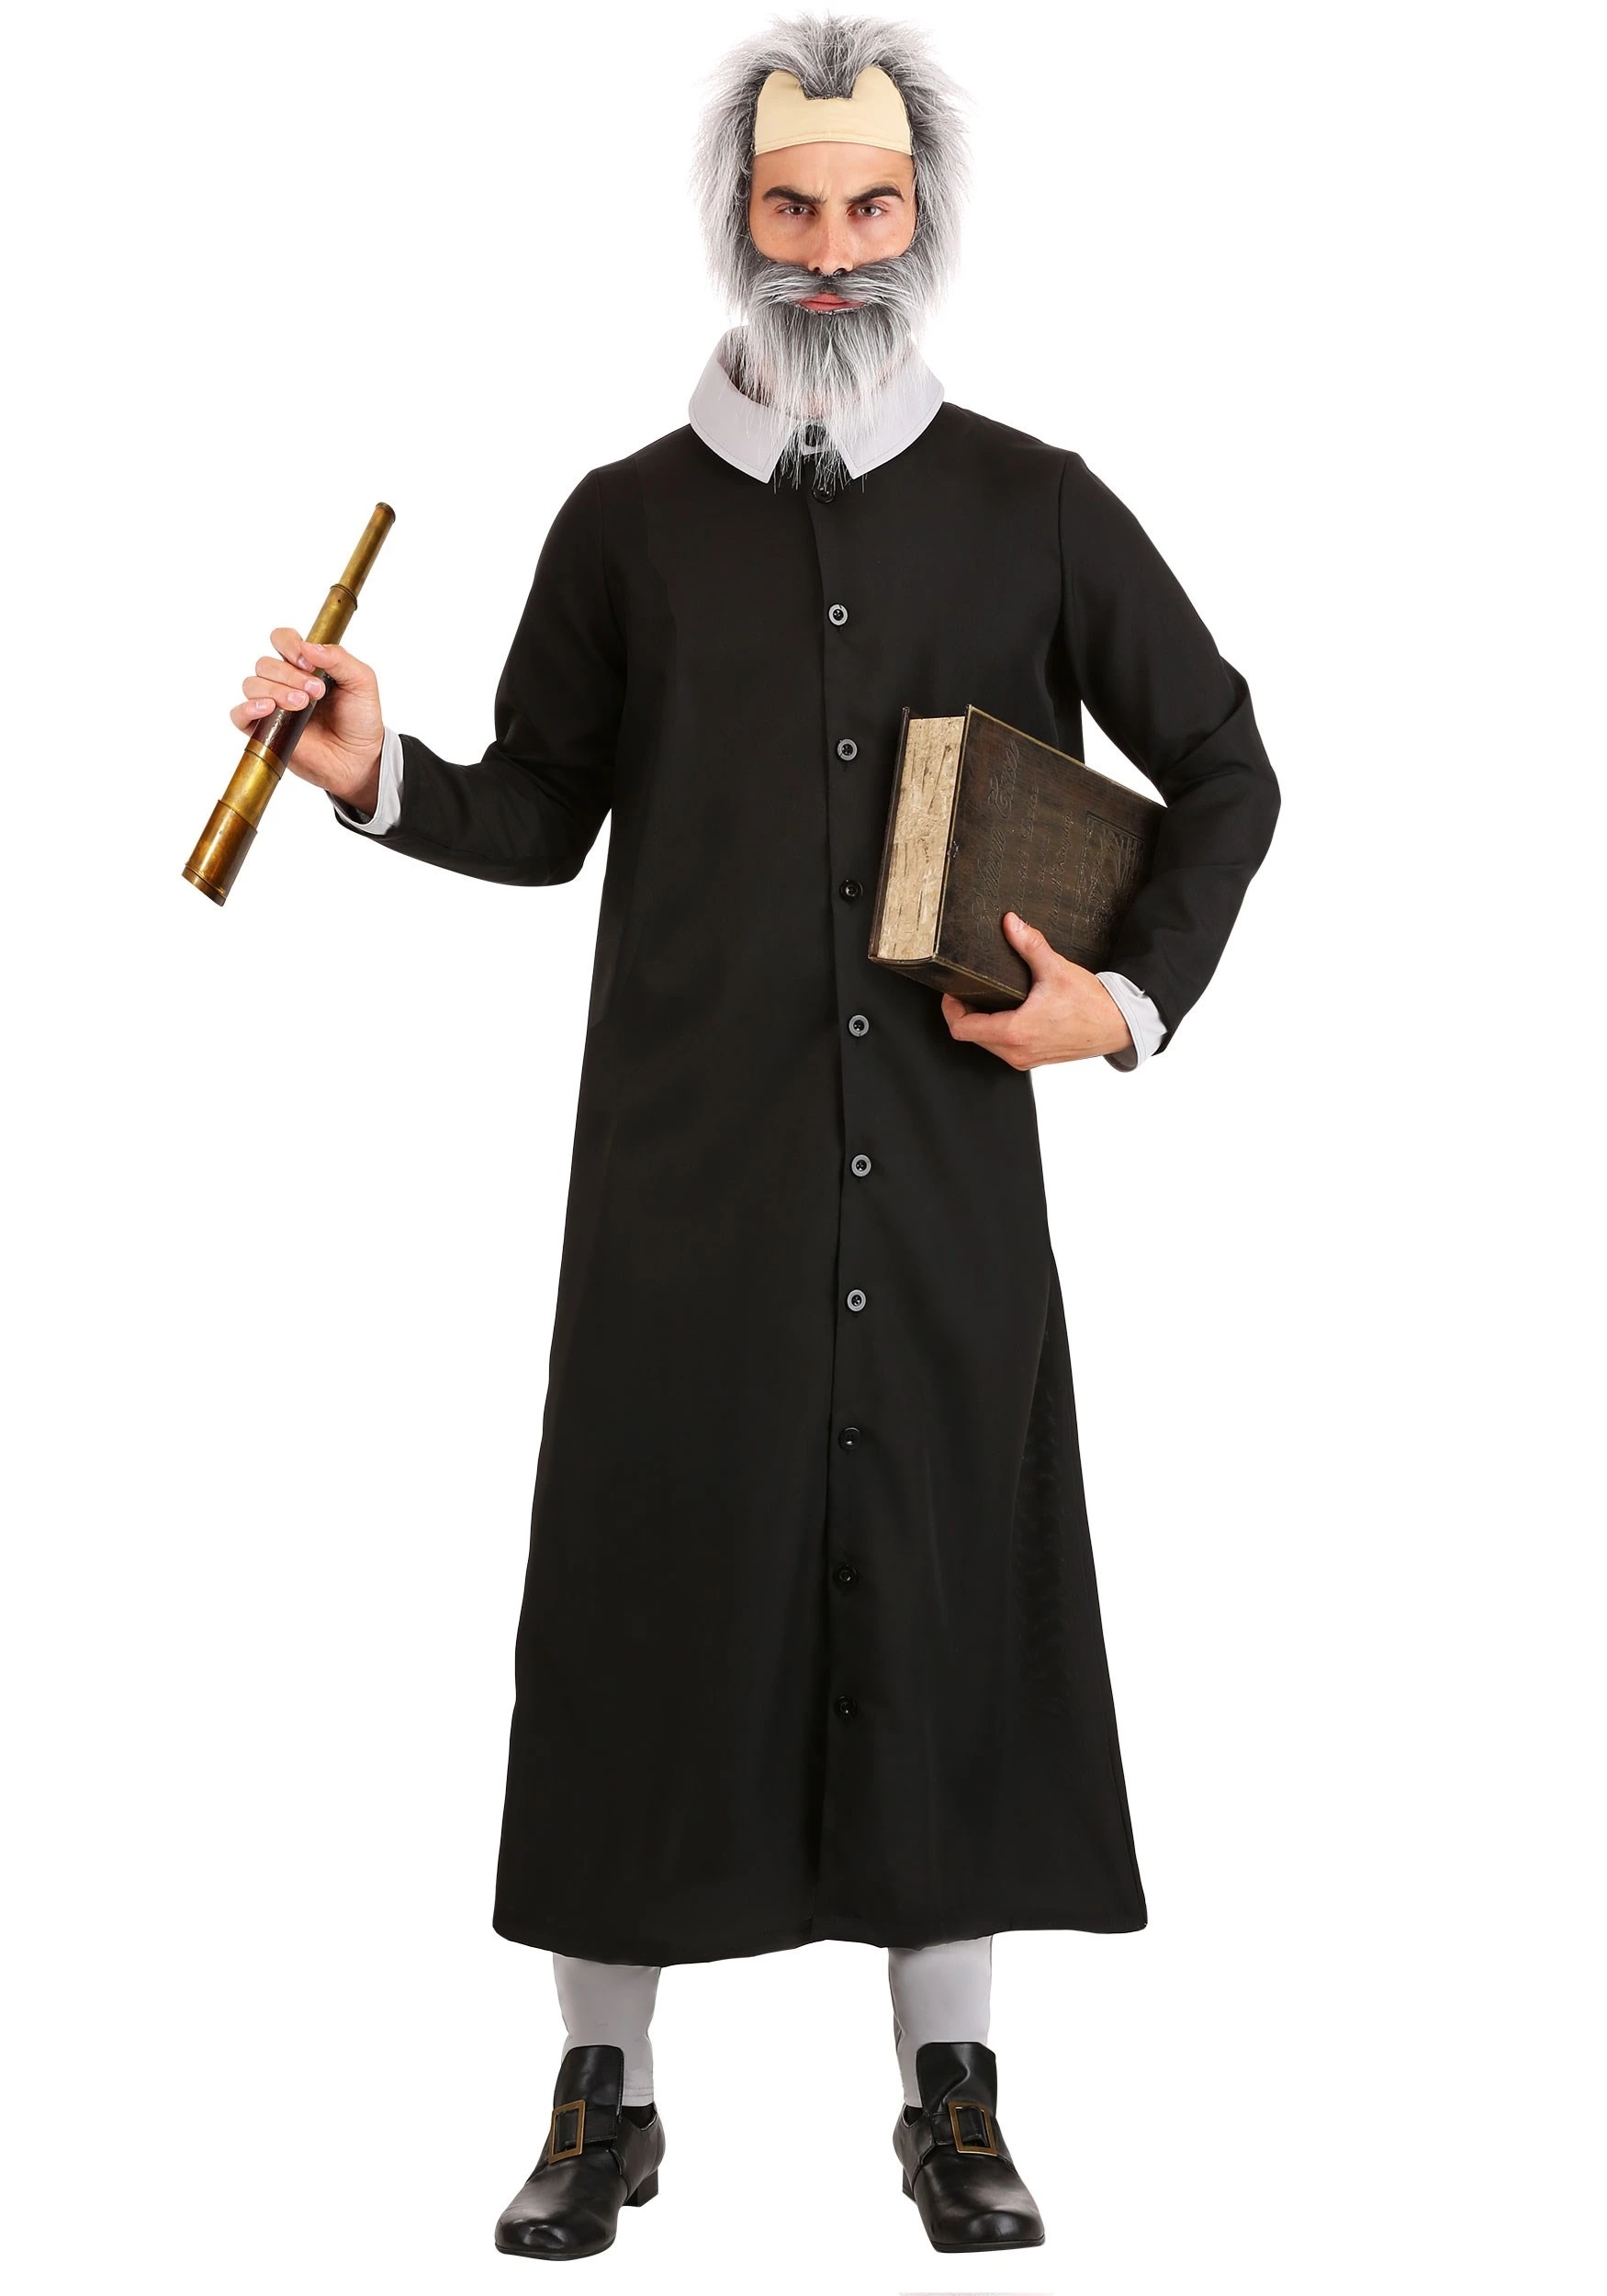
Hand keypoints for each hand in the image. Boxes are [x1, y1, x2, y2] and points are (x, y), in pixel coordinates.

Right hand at [228, 627, 384, 814]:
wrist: (359, 759)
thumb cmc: (360, 720)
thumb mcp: (362, 682)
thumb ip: (340, 659)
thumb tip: (309, 646)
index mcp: (305, 665)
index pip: (282, 639)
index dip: (289, 644)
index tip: (308, 663)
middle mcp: (284, 682)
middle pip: (265, 663)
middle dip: (289, 675)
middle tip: (315, 692)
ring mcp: (272, 706)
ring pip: (252, 684)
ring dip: (274, 690)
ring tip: (301, 705)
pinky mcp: (263, 731)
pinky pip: (239, 715)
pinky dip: (247, 708)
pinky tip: (268, 709)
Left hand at [941, 911, 1133, 1067]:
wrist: (1118, 1025)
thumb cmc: (1091, 1004)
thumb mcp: (1056, 969)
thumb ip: (1030, 944)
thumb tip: (1011, 923)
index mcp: (1016, 1032)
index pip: (962, 1029)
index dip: (951, 1008)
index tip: (954, 990)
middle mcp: (1016, 1052)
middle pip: (971, 1037)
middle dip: (965, 1013)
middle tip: (968, 990)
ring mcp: (1025, 1059)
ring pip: (987, 1045)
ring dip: (981, 1024)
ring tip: (986, 1000)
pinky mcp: (1034, 1060)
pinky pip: (1004, 1049)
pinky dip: (998, 1032)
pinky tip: (1008, 1012)